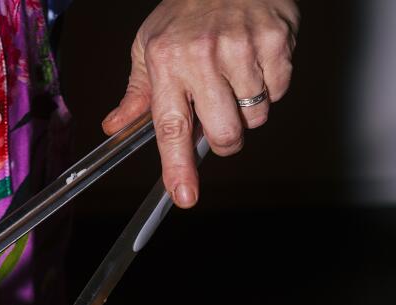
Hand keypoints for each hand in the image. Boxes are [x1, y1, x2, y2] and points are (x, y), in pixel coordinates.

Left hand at [102, 0, 298, 207]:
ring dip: (249, 109)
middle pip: (225, 132)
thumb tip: (116, 126)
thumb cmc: (186, 8)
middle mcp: (203, 57)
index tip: (184, 195)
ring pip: (256, 115)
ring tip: (236, 78)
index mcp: (167, 62)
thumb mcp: (149, 45)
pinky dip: (271, 86)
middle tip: (220, 120)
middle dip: (226, 140)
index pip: (171, 127)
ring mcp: (242, 48)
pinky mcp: (276, 41)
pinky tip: (256, 62)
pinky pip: (279, 90)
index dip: (178, 166)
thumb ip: (137, 92)